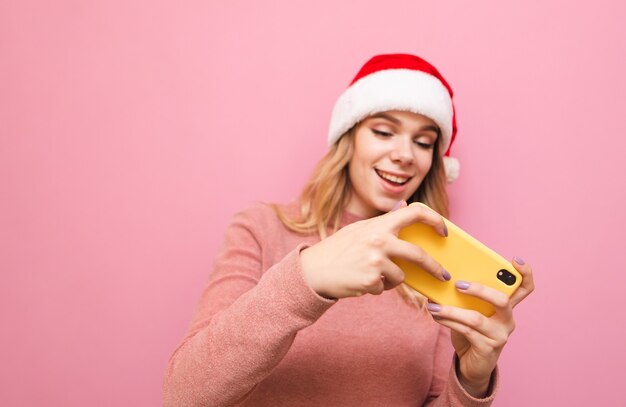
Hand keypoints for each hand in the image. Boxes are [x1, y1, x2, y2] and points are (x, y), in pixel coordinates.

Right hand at [300, 202, 449, 298]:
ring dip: (392, 280)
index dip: (435, 219)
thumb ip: (383, 221)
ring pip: (401, 276)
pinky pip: (385, 288)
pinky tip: (361, 281)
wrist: (313, 270)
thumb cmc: (337, 249)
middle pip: (419, 254)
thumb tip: (404, 208)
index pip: (415, 212)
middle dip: (434, 267)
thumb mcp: (359, 229)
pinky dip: (377, 287)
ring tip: (373, 275)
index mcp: (379, 225)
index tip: (444, 231)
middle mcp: (380, 241)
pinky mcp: (371, 280)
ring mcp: (376, 261)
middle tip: (442, 274)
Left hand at [427, 258, 534, 396]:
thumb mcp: (471, 310)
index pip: (525, 288)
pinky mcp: (487, 348)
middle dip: (479, 290)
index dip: (525, 273)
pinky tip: (436, 315)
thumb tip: (444, 277)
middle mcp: (508, 320)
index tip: (516, 260)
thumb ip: (466, 296)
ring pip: (476, 318)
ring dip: (451, 310)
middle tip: (458, 285)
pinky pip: (465, 330)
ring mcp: (499, 335)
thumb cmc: (471, 331)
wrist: (472, 364)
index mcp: (507, 307)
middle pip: (502, 300)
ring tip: (433, 306)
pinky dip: (448, 321)